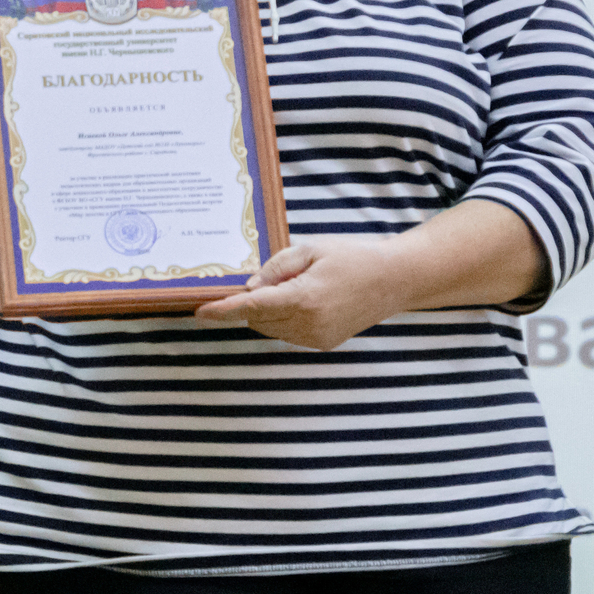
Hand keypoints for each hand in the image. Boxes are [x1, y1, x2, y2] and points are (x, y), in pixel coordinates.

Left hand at [191, 241, 408, 350]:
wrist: (394, 280)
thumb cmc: (353, 257)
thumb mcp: (310, 249)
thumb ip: (275, 268)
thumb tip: (250, 288)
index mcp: (304, 297)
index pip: (251, 308)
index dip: (222, 311)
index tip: (199, 313)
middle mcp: (309, 324)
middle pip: (257, 319)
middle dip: (250, 303)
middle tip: (267, 279)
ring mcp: (317, 338)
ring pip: (270, 328)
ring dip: (266, 312)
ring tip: (295, 286)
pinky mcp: (323, 343)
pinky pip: (287, 333)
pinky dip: (282, 319)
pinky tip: (303, 298)